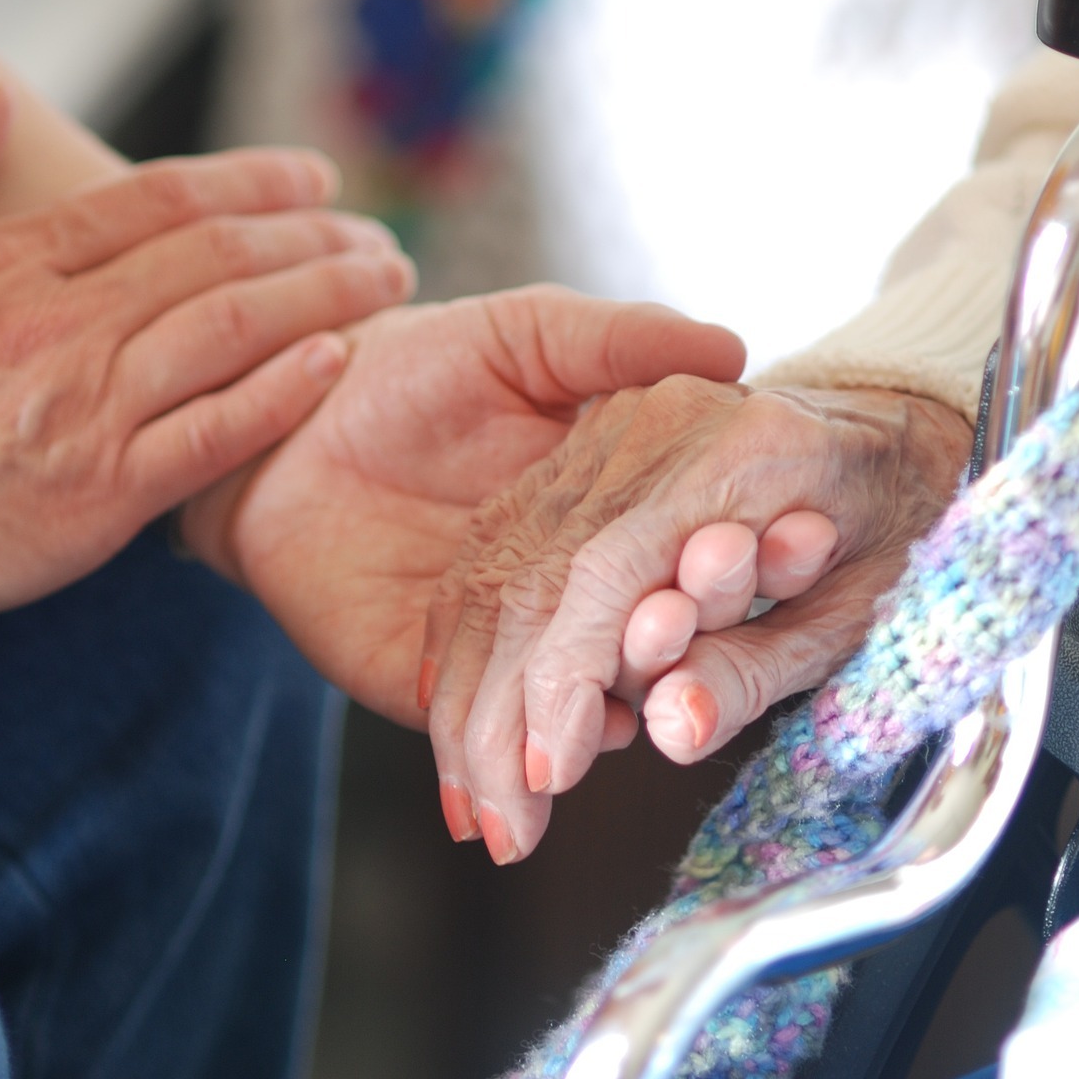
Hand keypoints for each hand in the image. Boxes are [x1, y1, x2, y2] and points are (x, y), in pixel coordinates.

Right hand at [0, 83, 412, 641]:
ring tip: (388, 280)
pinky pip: (215, 436)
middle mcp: (61, 322)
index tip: (315, 181)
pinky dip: (283, 393)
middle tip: (378, 235)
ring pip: (235, 328)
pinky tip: (338, 362)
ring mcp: (85, 408)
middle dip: (315, 237)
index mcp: (5, 263)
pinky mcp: (96, 497)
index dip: (252, 181)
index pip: (160, 200)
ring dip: (325, 295)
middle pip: (219, 255)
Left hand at [177, 285, 747, 758]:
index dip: (729, 558)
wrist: (283, 410)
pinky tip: (595, 730)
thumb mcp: (530, 335)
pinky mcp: (418, 684)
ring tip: (671, 692)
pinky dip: (537, 742)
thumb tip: (730, 347)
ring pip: (574, 703)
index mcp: (597, 523)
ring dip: (628, 703)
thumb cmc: (413, 363)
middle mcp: (558, 600)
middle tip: (725, 620)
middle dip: (691, 641)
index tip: (795, 543)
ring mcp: (494, 652)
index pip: (677, 563)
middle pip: (643, 643)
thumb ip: (618, 342)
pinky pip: (487, 729)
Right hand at [422, 380, 971, 862]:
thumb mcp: (861, 612)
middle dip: (502, 718)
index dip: (561, 682)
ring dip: (472, 695)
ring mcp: (611, 429)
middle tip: (498, 827)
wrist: (904, 426)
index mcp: (743, 450)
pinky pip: (497, 546)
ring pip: (499, 568)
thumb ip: (760, 669)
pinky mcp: (582, 448)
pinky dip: (466, 642)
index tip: (546, 776)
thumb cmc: (902, 522)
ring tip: (470, 802)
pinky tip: (453, 717)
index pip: (606, 571)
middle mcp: (659, 425)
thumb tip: (672, 729)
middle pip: (535, 576)